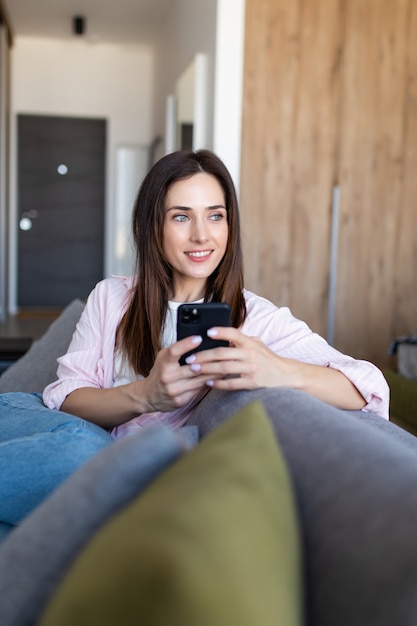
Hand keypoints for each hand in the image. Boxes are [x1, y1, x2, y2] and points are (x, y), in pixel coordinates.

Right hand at [138, 334, 218, 411]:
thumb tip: (198, 341)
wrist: (148, 396)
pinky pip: (198, 391)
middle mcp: (168, 377)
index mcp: (163, 363)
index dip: (186, 344)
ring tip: (227, 366)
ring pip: (199, 381)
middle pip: (193, 368)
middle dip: (211, 362)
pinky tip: (218, 379)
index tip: (199, 338)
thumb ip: (177, 350)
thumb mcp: (163, 357)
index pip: (174, 351)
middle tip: (225, 354)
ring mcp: (174, 390)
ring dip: (215, 374)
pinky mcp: (180, 401)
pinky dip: (209, 384)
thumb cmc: (159, 372)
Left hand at [182, 326, 297, 390]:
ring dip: (207, 369)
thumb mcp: (257, 344)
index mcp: (250, 343)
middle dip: (203, 356)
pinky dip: (219, 384)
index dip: (221, 332)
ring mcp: (252, 369)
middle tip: (189, 358)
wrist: (286, 375)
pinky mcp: (252, 383)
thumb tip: (223, 333)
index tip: (207, 332)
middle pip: (223, 354)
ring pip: (224, 369)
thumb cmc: (268, 358)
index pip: (234, 334)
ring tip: (194, 369)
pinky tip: (208, 382)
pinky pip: (232, 384)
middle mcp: (251, 355)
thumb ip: (241, 339)